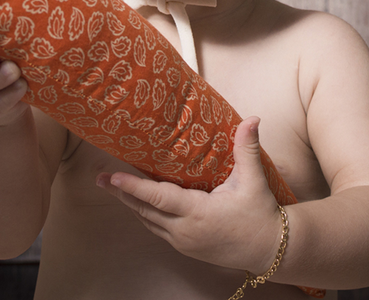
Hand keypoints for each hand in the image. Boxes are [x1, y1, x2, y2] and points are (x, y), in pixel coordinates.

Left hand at [96, 117, 285, 274]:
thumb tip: (252, 118)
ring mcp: (183, 242)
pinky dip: (146, 214)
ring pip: (148, 221)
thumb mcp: (254, 181)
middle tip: (99, 178)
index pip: (157, 197)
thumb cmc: (260, 215)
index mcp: (198, 213)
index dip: (132, 187)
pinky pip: (158, 229)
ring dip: (132, 204)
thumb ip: (247, 148)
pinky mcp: (186, 248)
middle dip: (121, 194)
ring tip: (113, 187)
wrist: (270, 251)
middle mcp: (185, 231)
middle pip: (145, 210)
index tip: (111, 177)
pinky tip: (139, 203)